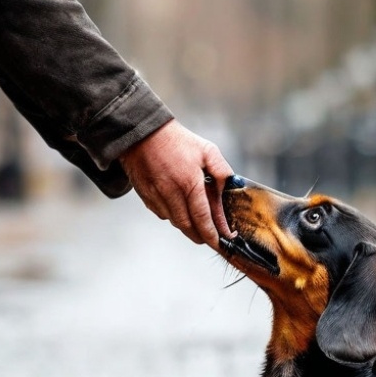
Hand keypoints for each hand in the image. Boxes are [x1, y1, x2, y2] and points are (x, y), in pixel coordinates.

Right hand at [119, 119, 234, 247]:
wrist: (143, 134)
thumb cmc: (178, 141)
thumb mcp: (207, 151)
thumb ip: (222, 172)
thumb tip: (232, 190)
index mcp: (189, 182)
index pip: (202, 218)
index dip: (212, 234)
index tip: (221, 243)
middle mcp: (171, 193)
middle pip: (188, 226)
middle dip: (201, 237)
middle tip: (212, 239)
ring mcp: (156, 197)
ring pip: (175, 222)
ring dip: (188, 228)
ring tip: (199, 225)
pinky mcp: (146, 197)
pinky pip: (163, 214)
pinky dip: (174, 217)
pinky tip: (180, 209)